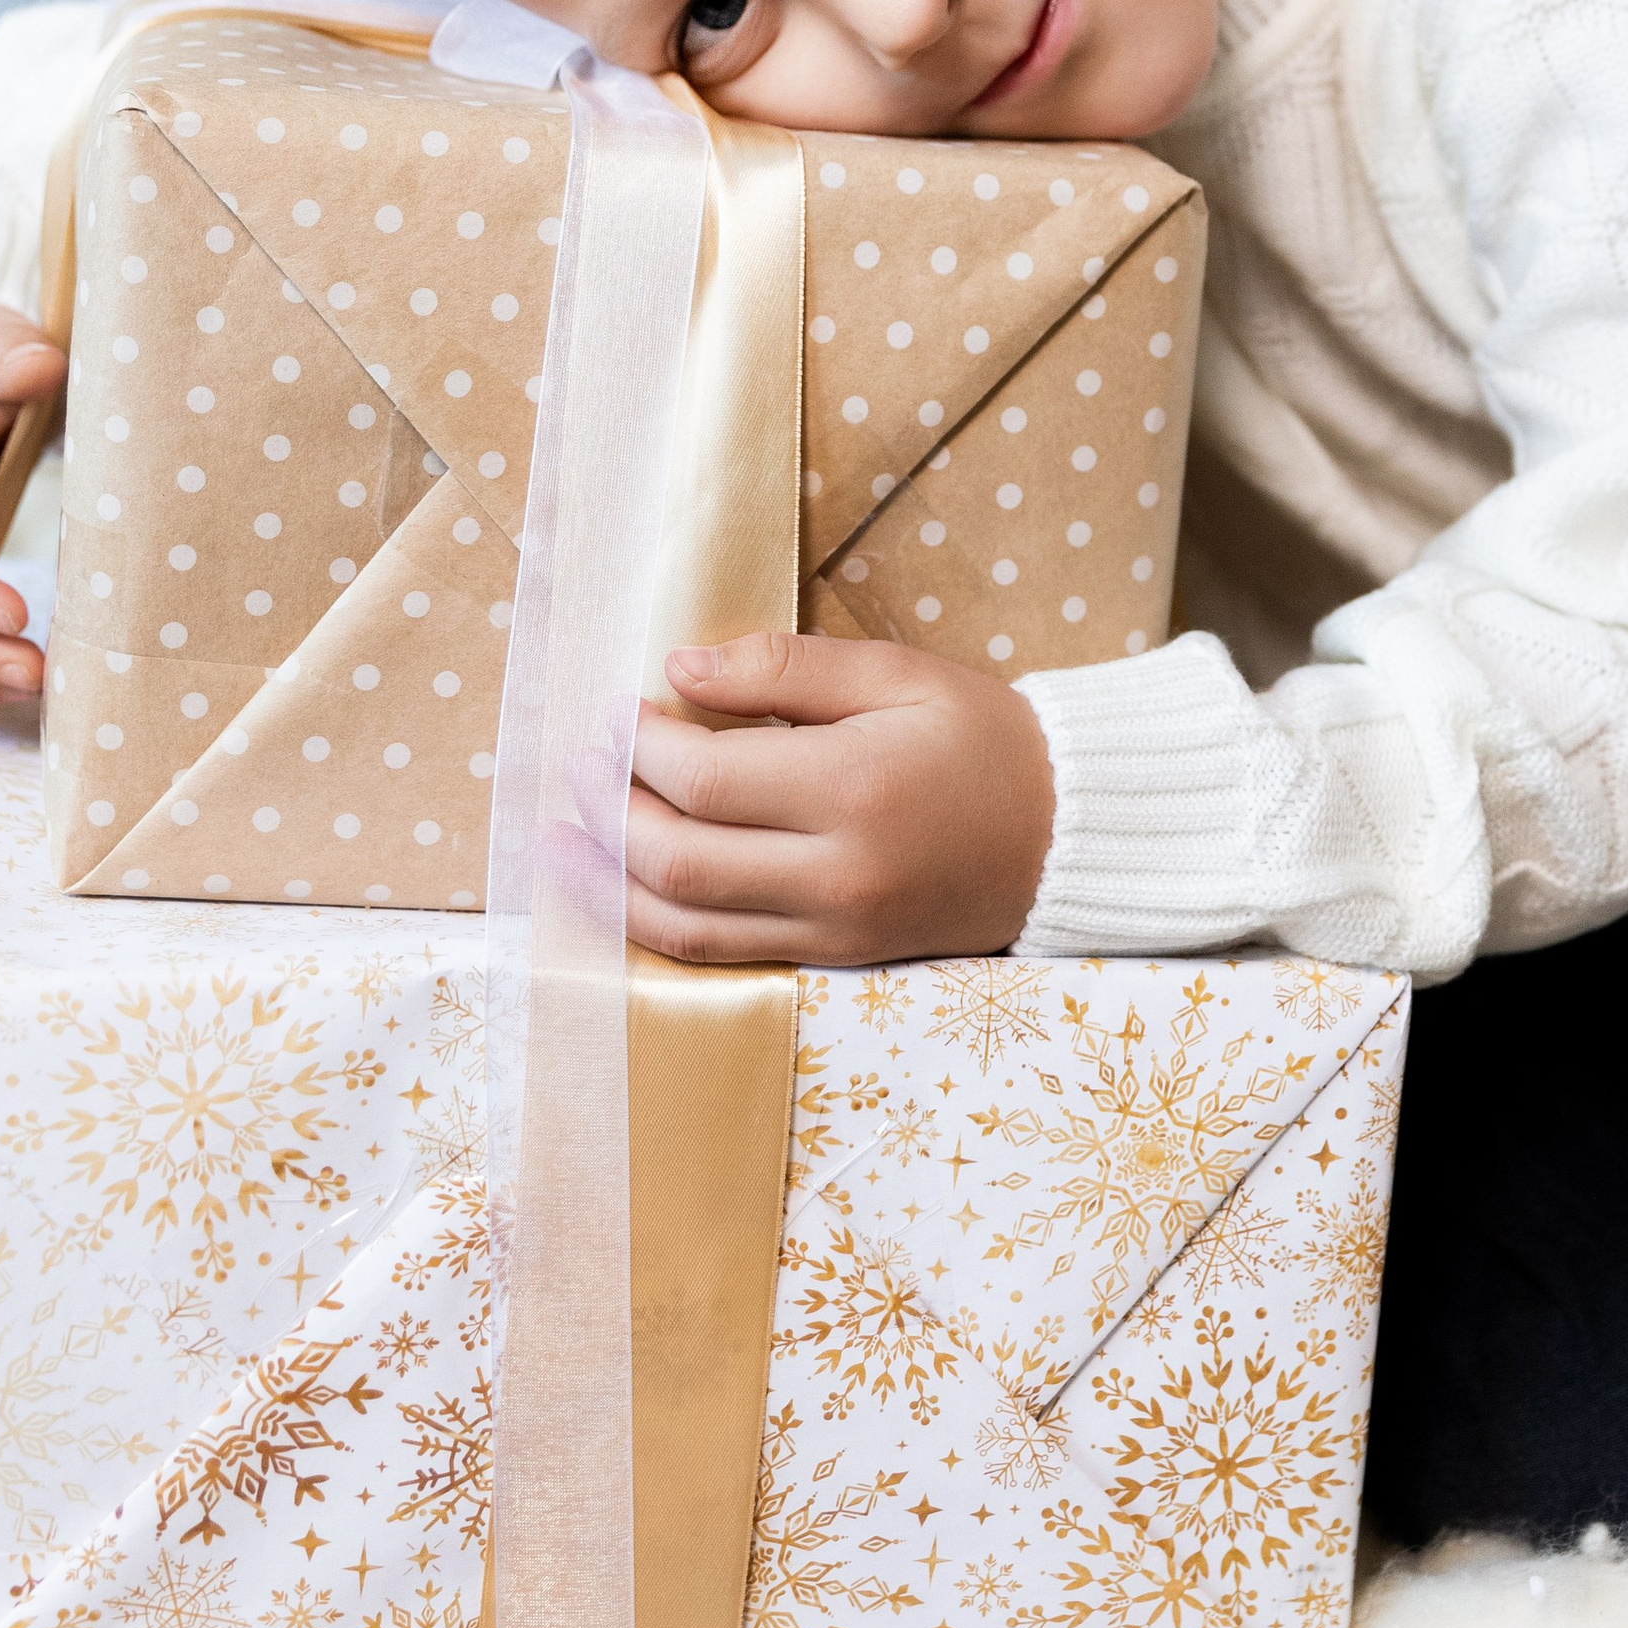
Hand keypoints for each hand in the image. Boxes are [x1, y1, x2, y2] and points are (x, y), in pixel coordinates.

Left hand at [623, 631, 1054, 965]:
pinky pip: (722, 957)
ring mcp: (833, 929)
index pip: (704, 781)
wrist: (1065, 836)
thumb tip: (678, 669)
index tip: (620, 714)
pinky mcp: (834, 959)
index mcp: (854, 789)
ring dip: (609, 882)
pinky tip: (621, 889)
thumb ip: (785, 668)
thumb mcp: (896, 674)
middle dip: (611, 813)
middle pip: (679, 860)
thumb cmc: (983, 739)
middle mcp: (837, 873)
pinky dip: (657, 925)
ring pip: (686, 924)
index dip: (640, 749)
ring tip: (562, 838)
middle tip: (582, 766)